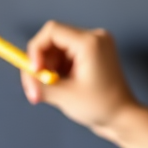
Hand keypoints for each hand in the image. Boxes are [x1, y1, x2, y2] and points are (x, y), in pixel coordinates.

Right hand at [22, 21, 135, 136]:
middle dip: (41, 63)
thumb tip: (25, 75)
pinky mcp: (93, 53)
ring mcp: (96, 44)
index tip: (34, 71)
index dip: (36, 49)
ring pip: (57, 49)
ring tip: (50, 91)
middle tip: (35, 88)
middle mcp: (95, 37)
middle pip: (53, 40)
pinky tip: (61, 85)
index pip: (52, 31)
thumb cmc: (100, 106)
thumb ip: (39, 83)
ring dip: (48, 68)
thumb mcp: (63, 95)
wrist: (122, 116)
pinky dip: (58, 69)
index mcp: (90, 42)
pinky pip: (66, 55)